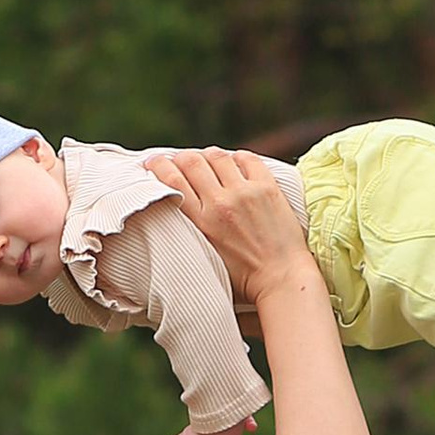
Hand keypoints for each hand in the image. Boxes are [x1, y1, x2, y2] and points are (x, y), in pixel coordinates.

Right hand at [144, 146, 315, 307]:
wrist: (281, 280)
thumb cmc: (243, 279)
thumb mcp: (205, 257)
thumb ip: (190, 232)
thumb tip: (176, 209)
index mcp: (201, 222)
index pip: (172, 180)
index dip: (159, 165)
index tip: (153, 162)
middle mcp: (221, 203)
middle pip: (192, 161)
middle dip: (181, 156)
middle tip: (179, 160)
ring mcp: (245, 193)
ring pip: (218, 156)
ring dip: (208, 155)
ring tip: (207, 161)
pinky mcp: (267, 188)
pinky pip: (248, 159)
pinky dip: (237, 157)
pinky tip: (234, 164)